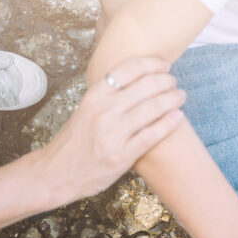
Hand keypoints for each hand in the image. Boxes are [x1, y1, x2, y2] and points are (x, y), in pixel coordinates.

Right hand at [42, 56, 184, 205]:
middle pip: (146, 86)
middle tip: (174, 82)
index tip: (164, 64)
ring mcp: (113, 135)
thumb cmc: (73, 143)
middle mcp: (103, 112)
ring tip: (180, 96)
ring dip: (172, 99)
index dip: (152, 63)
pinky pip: (152, 135)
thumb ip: (106, 97)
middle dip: (166, 81)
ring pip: (153, 108)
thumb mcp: (84, 111)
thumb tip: (134, 82)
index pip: (129, 69)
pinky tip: (178, 117)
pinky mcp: (121, 156)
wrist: (56, 174)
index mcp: (94, 97)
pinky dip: (169, 124)